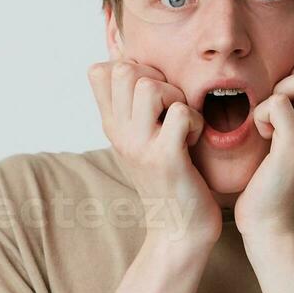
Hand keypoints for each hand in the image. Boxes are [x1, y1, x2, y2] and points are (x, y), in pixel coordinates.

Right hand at [87, 58, 221, 249]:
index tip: (151, 94)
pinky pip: (180, 113)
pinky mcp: (166, 159)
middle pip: (123, 69)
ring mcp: (140, 147)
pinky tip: (192, 139)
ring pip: (149, 86)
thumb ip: (132, 107)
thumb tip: (127, 61)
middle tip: (169, 106)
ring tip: (180, 123)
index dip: (131, 67)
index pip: (98, 71)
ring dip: (175, 97)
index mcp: (112, 126)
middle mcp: (119, 134)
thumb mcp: (140, 141)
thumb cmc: (168, 180)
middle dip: (155, 76)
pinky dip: (195, 120)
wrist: (178, 230)